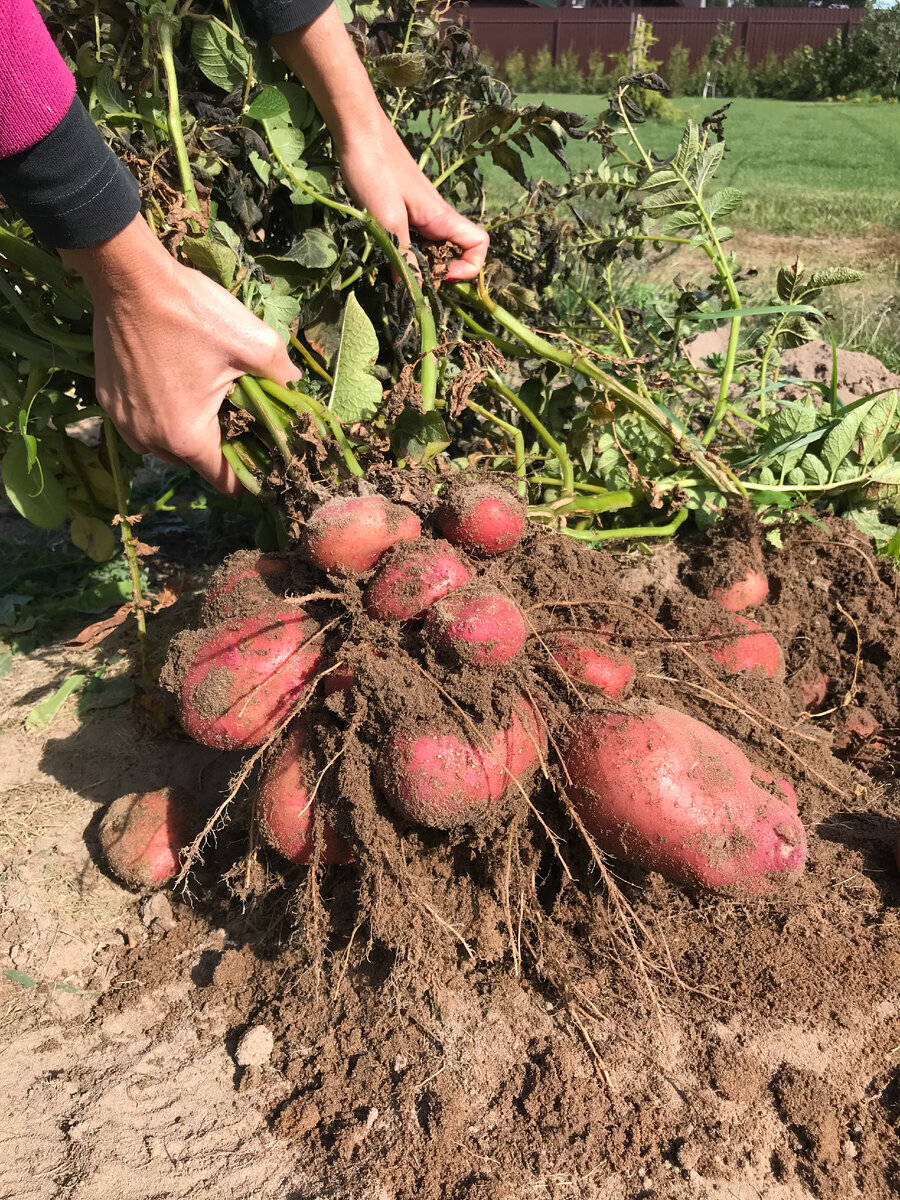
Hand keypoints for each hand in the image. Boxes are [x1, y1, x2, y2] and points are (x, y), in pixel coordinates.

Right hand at [61, 216, 299, 494]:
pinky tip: (172, 386)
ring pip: (163, 445)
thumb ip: (281, 374)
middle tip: (237, 420)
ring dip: (184, 432)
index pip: (223, 479)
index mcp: (187, 436)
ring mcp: (123, 421)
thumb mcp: (254, 342)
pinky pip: (140, 422)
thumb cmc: (192, 313)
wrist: (129, 278)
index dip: (248, 474)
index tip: (262, 461)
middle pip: (192, 462)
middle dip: (216, 448)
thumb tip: (294, 386)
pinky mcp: (106, 400)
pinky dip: (158, 414)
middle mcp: (149, 439)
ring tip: (204, 403)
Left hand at [336, 114, 488, 282]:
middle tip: (409, 278)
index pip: (478, 245)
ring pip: (430, 248)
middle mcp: (435, 218)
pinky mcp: (400, 210)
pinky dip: (401, 250)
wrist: (355, 129)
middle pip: (453, 252)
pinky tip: (381, 250)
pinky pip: (411, 238)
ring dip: (416, 263)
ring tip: (391, 266)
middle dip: (437, 271)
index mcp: (441, 218)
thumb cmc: (375, 170)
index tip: (441, 275)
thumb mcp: (389, 222)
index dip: (468, 267)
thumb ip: (404, 257)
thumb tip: (415, 293)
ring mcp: (418, 214)